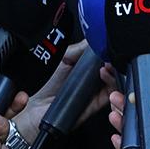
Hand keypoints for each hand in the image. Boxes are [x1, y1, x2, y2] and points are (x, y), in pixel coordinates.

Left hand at [0, 40, 118, 148]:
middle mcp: (91, 80)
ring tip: (107, 64)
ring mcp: (94, 92)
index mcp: (84, 67)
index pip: (102, 57)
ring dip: (113, 71)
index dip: (107, 51)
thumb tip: (94, 39)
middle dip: (113, 61)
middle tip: (110, 55)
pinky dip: (111, 86)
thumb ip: (78, 49)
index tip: (108, 45)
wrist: (36, 109)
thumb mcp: (62, 59)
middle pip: (110, 69)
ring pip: (113, 81)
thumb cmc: (45, 85)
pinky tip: (105, 75)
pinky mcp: (95, 104)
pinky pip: (109, 95)